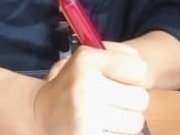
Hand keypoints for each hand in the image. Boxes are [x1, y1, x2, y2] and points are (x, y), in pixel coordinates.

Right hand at [32, 43, 149, 133]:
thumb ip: (117, 52)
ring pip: (136, 122)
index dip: (133, 76)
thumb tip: (140, 67)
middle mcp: (86, 86)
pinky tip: (101, 127)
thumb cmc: (72, 83)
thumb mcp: (87, 57)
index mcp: (86, 60)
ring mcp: (86, 116)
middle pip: (141, 98)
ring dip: (126, 120)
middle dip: (132, 101)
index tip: (121, 79)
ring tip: (109, 115)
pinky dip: (115, 133)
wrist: (38, 114)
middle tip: (115, 100)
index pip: (139, 69)